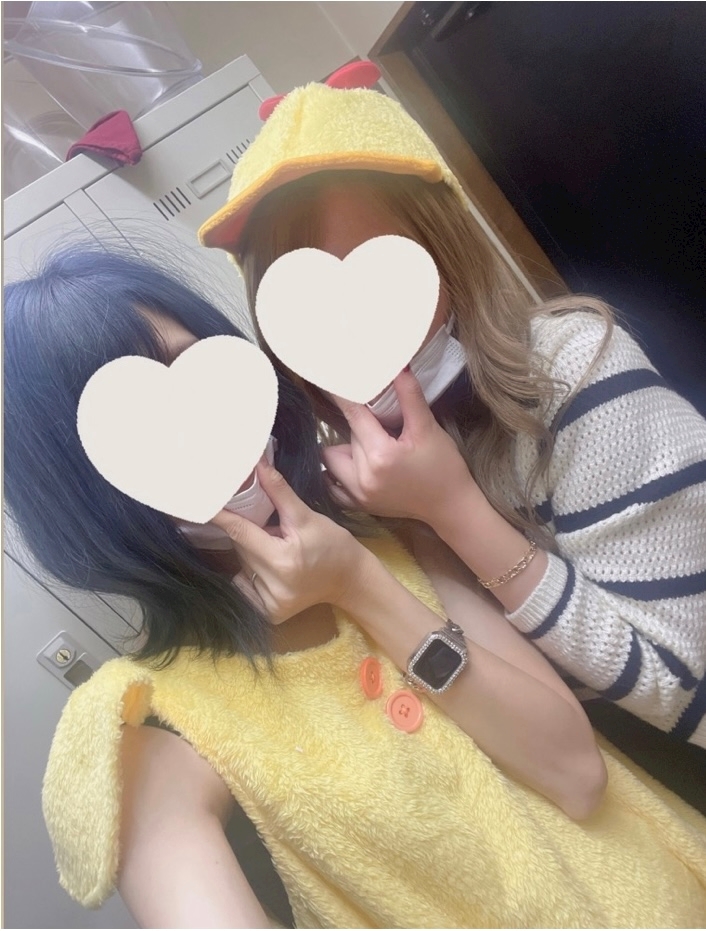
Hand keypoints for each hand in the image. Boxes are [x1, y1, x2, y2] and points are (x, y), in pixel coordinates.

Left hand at [210, 460, 368, 622]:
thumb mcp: (307, 516)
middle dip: (247, 533)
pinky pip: (246, 586)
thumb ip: (279, 491)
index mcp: (282, 560)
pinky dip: (252, 573)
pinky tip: (272, 569)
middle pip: (241, 549)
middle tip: (269, 527)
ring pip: (242, 566)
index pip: (240, 532)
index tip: (201, 503)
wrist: (350, 580)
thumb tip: (257, 464)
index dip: (220, 516)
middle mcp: (273, 586)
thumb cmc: (332, 544)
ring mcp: (270, 604)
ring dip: (250, 553)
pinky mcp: (269, 614)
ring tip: (276, 549)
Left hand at [322, 369, 480, 526]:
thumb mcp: (428, 428)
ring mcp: (358, 494)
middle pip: (347, 435)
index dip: (343, 394)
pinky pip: (331, 485)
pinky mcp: (359, 505)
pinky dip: (336, 472)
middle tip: (382, 425)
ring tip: (371, 445)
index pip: (353, 414)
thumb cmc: (444, 466)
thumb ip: (410, 395)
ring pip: (333, 458)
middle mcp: (363, 476)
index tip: (331, 377)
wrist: (451, 506)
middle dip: (360, 426)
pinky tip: (352, 464)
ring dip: (346, 448)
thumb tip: (398, 365)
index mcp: (380, 454)